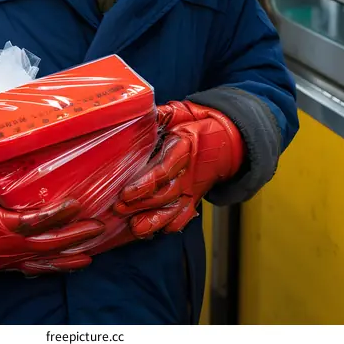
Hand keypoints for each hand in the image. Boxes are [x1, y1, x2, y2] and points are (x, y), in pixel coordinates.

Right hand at [0, 192, 104, 274]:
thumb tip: (0, 149)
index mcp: (1, 223)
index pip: (32, 221)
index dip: (55, 214)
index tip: (76, 204)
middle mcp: (10, 245)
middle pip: (47, 243)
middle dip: (74, 236)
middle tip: (98, 226)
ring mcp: (11, 257)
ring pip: (45, 261)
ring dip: (70, 258)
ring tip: (91, 255)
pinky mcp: (11, 264)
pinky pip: (36, 269)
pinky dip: (55, 268)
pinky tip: (71, 265)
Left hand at [114, 101, 244, 236]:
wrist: (224, 136)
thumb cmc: (195, 123)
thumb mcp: (179, 113)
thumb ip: (161, 114)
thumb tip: (139, 111)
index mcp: (185, 147)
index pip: (164, 170)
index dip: (145, 184)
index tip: (126, 193)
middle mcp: (190, 171)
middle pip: (166, 194)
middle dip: (142, 204)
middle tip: (119, 208)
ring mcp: (194, 187)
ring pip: (176, 210)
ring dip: (155, 221)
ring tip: (135, 228)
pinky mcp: (195, 197)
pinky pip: (185, 216)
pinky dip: (171, 225)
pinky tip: (153, 231)